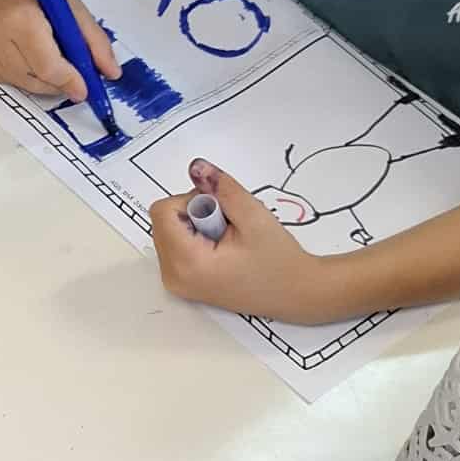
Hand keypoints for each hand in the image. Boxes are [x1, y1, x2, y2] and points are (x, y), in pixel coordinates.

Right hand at [0, 0, 116, 104]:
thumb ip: (97, 45)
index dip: (68, 81)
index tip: (84, 90)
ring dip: (41, 82)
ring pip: (20, 84)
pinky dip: (22, 78)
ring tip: (48, 61)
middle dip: (57, 84)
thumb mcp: (77, 14)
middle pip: (34, 80)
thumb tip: (112, 74)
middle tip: (71, 77)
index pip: (47, 66)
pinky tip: (26, 59)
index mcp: (22, 19)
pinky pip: (4, 81)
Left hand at [148, 160, 333, 323]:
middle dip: (194, 213)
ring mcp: (176, 283)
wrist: (296, 293)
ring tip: (228, 240)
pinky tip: (222, 248)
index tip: (221, 213)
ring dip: (195, 225)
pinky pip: (175, 246)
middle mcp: (173, 276)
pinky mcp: (182, 283)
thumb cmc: (278, 261)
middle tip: (228, 227)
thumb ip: (222, 188)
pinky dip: (195, 238)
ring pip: (168, 231)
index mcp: (187, 263)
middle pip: (163, 221)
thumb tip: (196, 167)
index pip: (163, 211)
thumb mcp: (253, 216)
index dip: (192, 200)